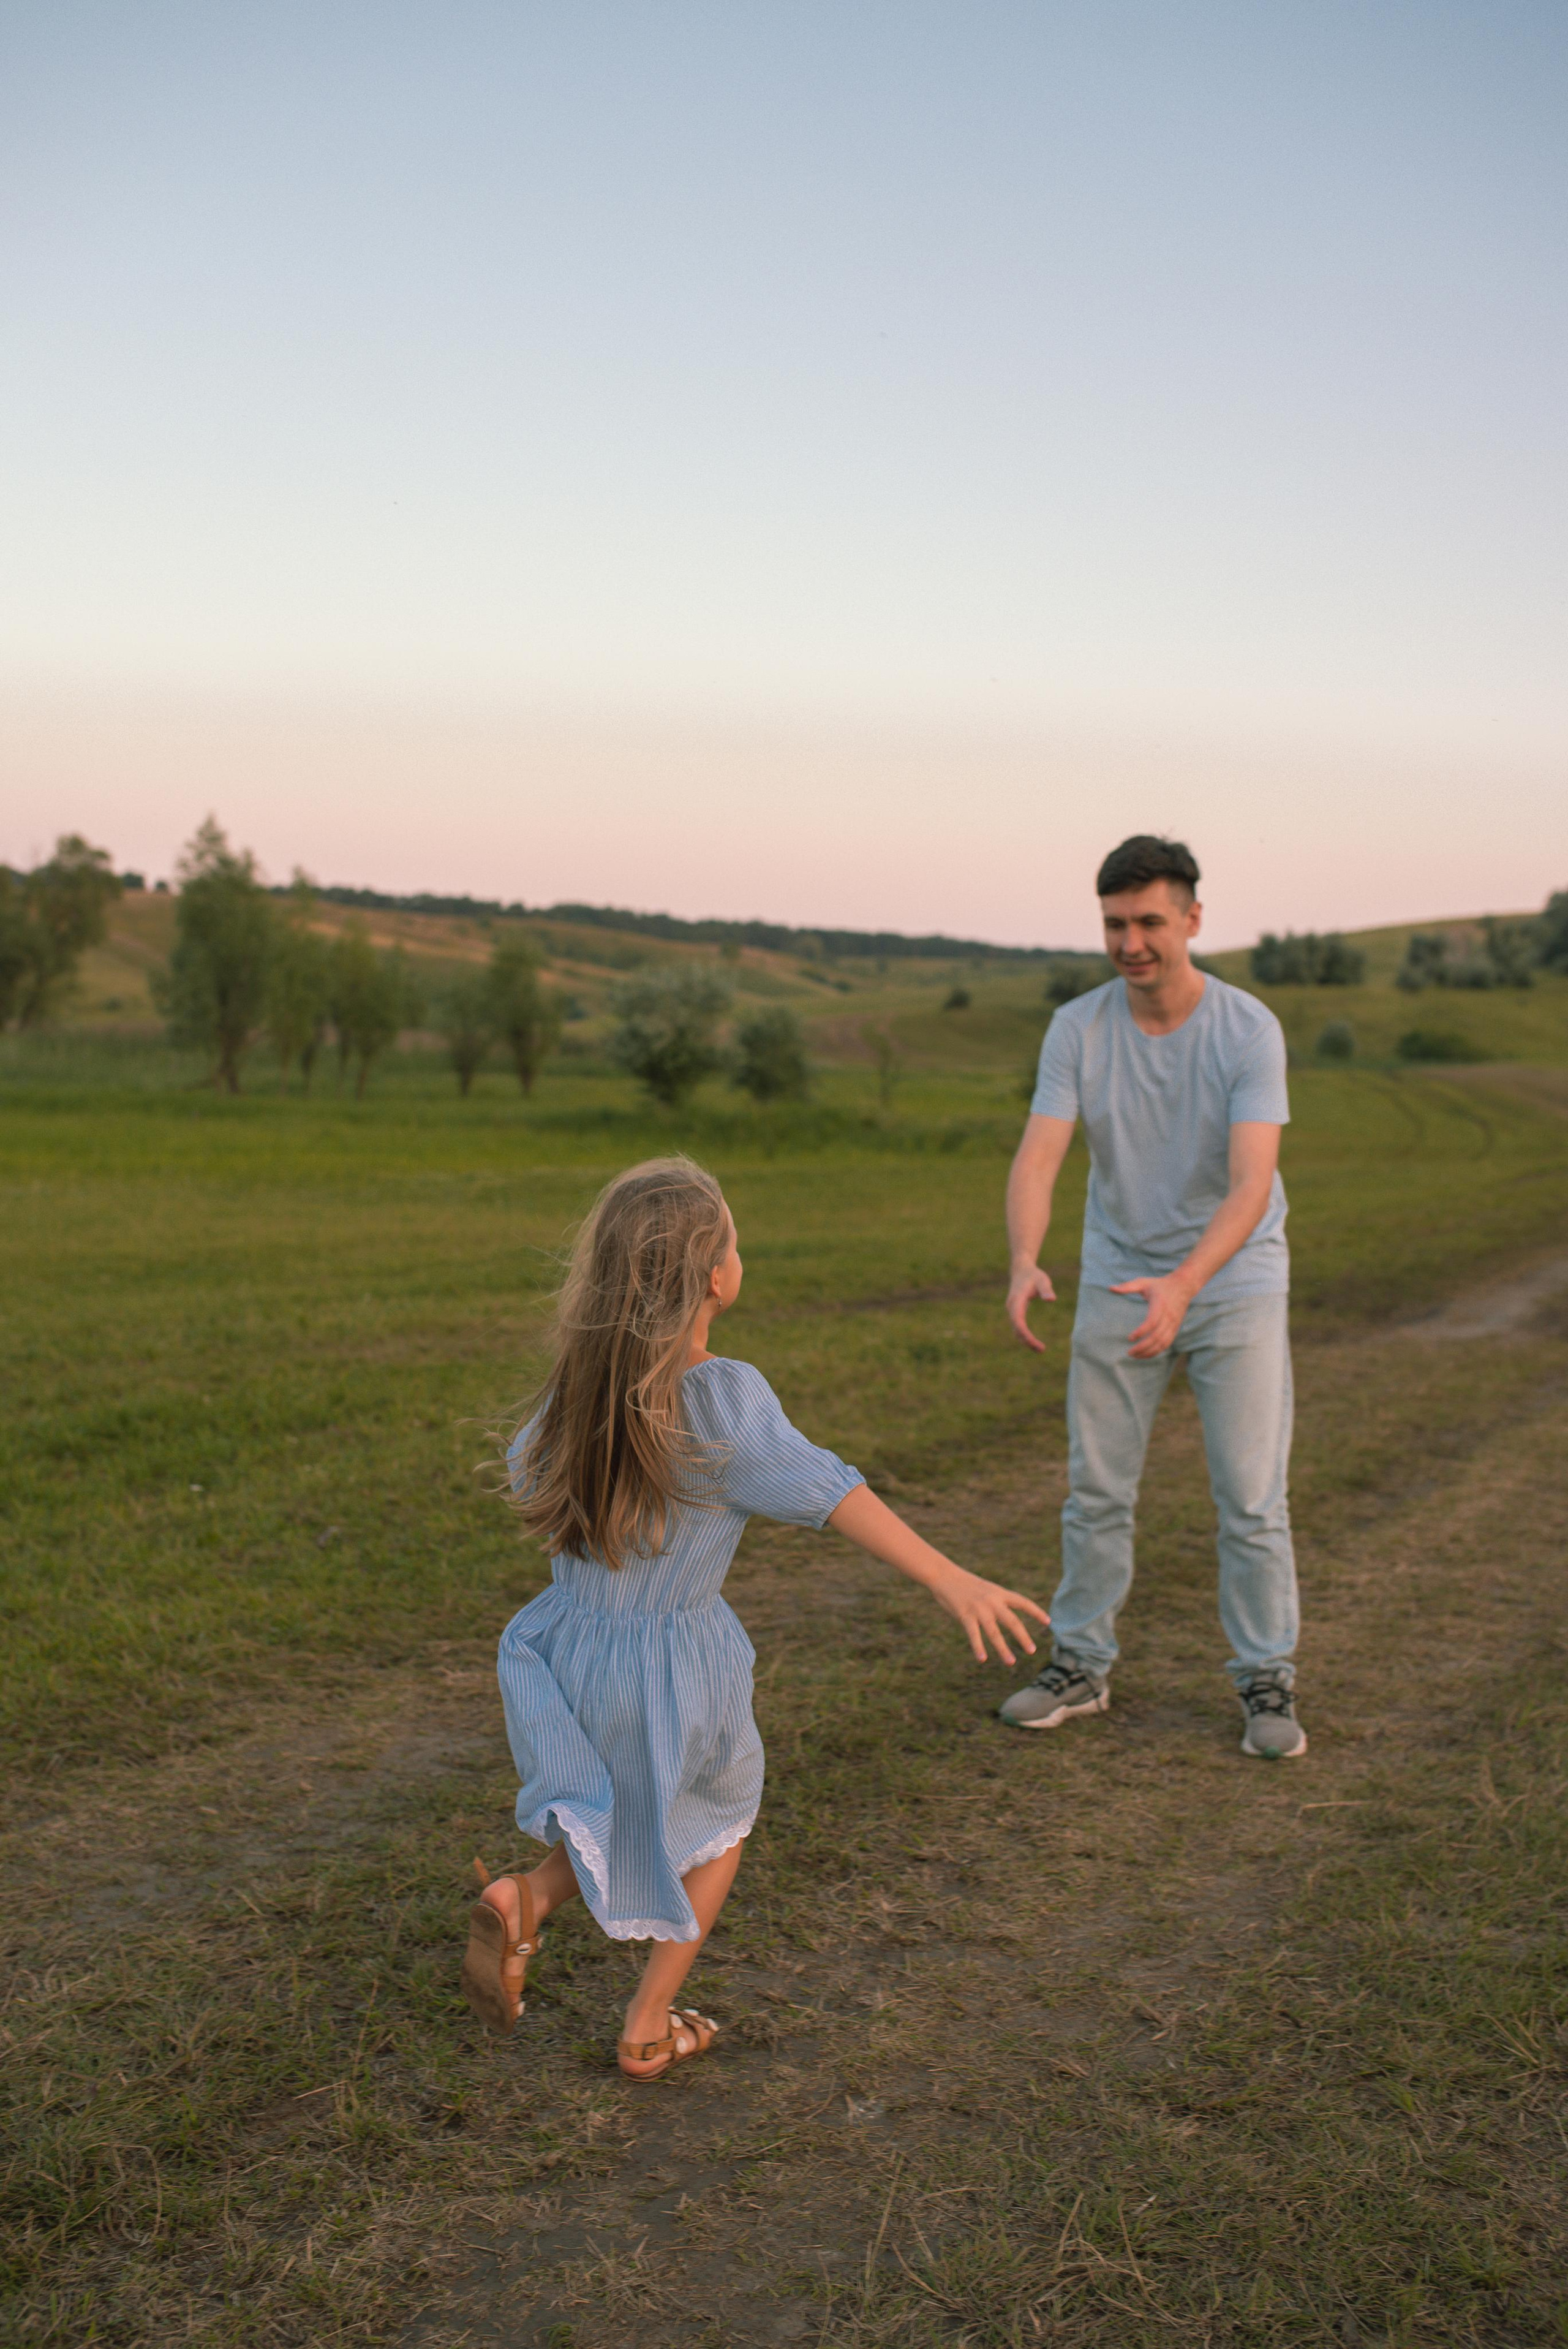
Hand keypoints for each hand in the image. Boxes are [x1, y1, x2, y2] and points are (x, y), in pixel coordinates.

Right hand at [931, 1566, 1050, 1664]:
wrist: (944, 1575)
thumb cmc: (965, 1583)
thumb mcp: (986, 1588)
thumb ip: (996, 1601)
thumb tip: (1005, 1617)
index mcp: (999, 1593)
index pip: (1023, 1602)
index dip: (1036, 1612)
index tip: (1048, 1622)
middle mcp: (992, 1601)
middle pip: (1012, 1621)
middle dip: (1023, 1637)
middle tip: (1032, 1651)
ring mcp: (979, 1609)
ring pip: (994, 1632)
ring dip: (1003, 1649)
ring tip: (1011, 1662)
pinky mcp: (965, 1615)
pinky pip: (974, 1634)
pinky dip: (978, 1647)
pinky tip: (982, 1659)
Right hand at [1006, 1264, 1056, 1352]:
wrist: (1021, 1270)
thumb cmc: (1034, 1275)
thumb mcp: (1042, 1280)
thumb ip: (1046, 1290)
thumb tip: (1052, 1300)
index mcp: (1016, 1300)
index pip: (1018, 1320)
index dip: (1025, 1333)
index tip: (1035, 1342)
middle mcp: (1011, 1307)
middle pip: (1016, 1328)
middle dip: (1027, 1340)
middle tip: (1042, 1349)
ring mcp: (1012, 1310)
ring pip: (1016, 1330)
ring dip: (1026, 1340)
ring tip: (1040, 1349)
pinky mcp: (1015, 1313)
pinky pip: (1018, 1327)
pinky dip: (1024, 1336)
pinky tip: (1034, 1342)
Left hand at [1110, 1274, 1193, 1358]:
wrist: (1183, 1286)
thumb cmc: (1159, 1285)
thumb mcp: (1143, 1282)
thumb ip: (1127, 1286)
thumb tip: (1110, 1288)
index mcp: (1160, 1304)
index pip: (1152, 1322)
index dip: (1141, 1332)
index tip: (1129, 1338)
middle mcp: (1169, 1316)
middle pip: (1157, 1336)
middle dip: (1143, 1347)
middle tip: (1129, 1352)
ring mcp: (1173, 1324)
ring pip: (1163, 1343)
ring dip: (1149, 1352)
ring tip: (1135, 1355)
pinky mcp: (1175, 1328)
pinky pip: (1167, 1343)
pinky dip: (1157, 1351)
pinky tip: (1145, 1354)